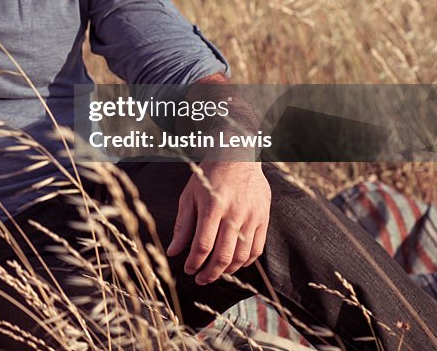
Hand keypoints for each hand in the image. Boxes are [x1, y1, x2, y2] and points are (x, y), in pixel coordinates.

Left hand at [166, 160, 269, 285]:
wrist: (238, 157)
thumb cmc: (209, 176)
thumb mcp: (189, 195)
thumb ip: (182, 225)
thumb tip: (173, 251)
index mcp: (213, 206)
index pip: (203, 245)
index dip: (194, 262)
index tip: (188, 269)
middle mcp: (234, 213)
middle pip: (223, 255)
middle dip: (210, 273)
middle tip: (201, 279)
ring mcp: (251, 217)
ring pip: (241, 256)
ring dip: (227, 270)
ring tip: (216, 273)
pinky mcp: (263, 218)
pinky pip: (257, 249)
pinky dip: (245, 261)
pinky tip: (234, 263)